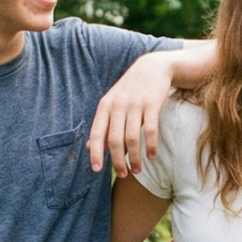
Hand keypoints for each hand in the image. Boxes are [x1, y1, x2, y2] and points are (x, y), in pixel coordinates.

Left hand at [88, 53, 174, 177]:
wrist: (152, 67)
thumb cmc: (130, 90)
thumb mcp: (112, 104)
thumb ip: (102, 125)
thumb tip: (89, 148)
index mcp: (105, 106)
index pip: (97, 134)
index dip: (96, 153)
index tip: (97, 170)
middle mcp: (118, 105)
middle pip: (115, 140)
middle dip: (118, 161)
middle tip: (124, 174)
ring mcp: (136, 104)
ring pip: (133, 138)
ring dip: (135, 157)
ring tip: (137, 170)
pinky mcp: (152, 104)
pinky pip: (151, 130)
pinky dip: (151, 145)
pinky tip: (152, 156)